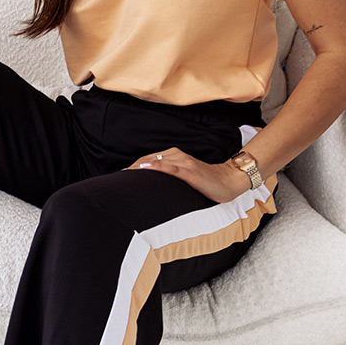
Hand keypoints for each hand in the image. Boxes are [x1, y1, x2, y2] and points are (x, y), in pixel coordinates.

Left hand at [127, 147, 251, 202]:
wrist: (228, 181)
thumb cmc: (206, 182)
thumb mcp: (184, 178)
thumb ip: (169, 179)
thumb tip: (153, 188)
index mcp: (173, 157)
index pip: (147, 161)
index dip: (132, 168)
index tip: (120, 178)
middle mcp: (176, 156)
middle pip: (147, 160)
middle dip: (132, 169)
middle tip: (117, 179)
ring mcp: (183, 162)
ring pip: (156, 163)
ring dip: (140, 168)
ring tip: (125, 176)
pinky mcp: (190, 171)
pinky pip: (171, 168)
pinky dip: (157, 168)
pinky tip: (146, 170)